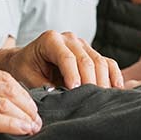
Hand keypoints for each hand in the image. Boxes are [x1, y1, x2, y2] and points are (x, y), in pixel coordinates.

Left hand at [0, 30, 124, 90]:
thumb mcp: (26, 77)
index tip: (75, 91)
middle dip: (90, 81)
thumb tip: (60, 98)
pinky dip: (114, 75)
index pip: (67, 57)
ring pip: (99, 61)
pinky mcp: (92, 53)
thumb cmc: (25, 69)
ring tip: (102, 99)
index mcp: (50, 40)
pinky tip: (116, 89)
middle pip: (86, 59)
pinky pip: (107, 63)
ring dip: (103, 81)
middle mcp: (69, 38)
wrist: (25, 61)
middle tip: (92, 101)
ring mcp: (83, 44)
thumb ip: (42, 86)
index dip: (72, 75)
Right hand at [0, 61, 39, 139]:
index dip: (23, 93)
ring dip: (24, 117)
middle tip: (38, 120)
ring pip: (3, 102)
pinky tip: (22, 131)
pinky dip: (12, 125)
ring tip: (33, 128)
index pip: (3, 77)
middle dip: (28, 105)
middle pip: (7, 87)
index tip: (32, 108)